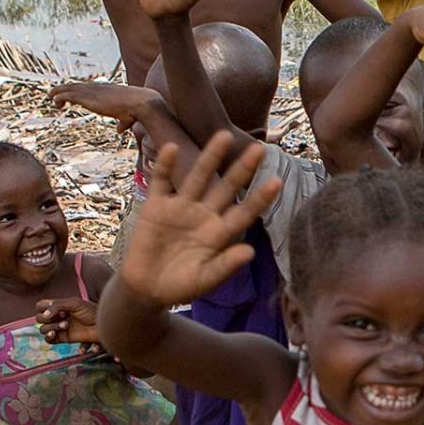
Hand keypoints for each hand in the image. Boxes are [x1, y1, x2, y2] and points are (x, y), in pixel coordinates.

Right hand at [38, 297, 102, 344]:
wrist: (103, 324)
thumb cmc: (91, 310)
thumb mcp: (74, 303)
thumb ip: (57, 306)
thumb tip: (44, 315)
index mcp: (59, 305)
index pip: (40, 306)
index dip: (43, 308)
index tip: (57, 308)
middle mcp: (57, 316)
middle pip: (39, 318)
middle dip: (48, 318)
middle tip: (64, 316)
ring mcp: (60, 328)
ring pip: (43, 329)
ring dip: (51, 327)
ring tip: (66, 325)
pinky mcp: (64, 339)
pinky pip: (49, 340)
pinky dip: (49, 337)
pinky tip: (54, 333)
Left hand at [50, 82, 162, 124]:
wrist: (141, 103)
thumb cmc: (137, 110)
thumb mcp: (128, 117)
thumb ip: (122, 123)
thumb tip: (119, 130)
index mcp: (107, 90)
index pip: (89, 87)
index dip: (80, 90)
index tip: (73, 94)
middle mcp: (99, 88)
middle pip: (78, 86)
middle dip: (66, 89)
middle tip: (56, 94)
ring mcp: (93, 92)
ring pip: (71, 89)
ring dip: (59, 92)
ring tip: (50, 96)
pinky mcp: (89, 98)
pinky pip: (70, 95)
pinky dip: (60, 96)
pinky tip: (53, 100)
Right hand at [121, 133, 280, 305]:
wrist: (145, 288)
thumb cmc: (180, 286)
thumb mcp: (204, 279)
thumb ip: (225, 265)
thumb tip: (250, 252)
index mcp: (219, 233)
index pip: (245, 212)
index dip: (260, 198)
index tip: (277, 181)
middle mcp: (203, 214)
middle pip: (226, 187)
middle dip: (242, 169)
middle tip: (259, 148)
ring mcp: (180, 208)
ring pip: (198, 177)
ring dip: (210, 157)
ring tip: (223, 135)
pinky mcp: (156, 206)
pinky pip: (160, 181)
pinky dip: (164, 166)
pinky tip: (172, 149)